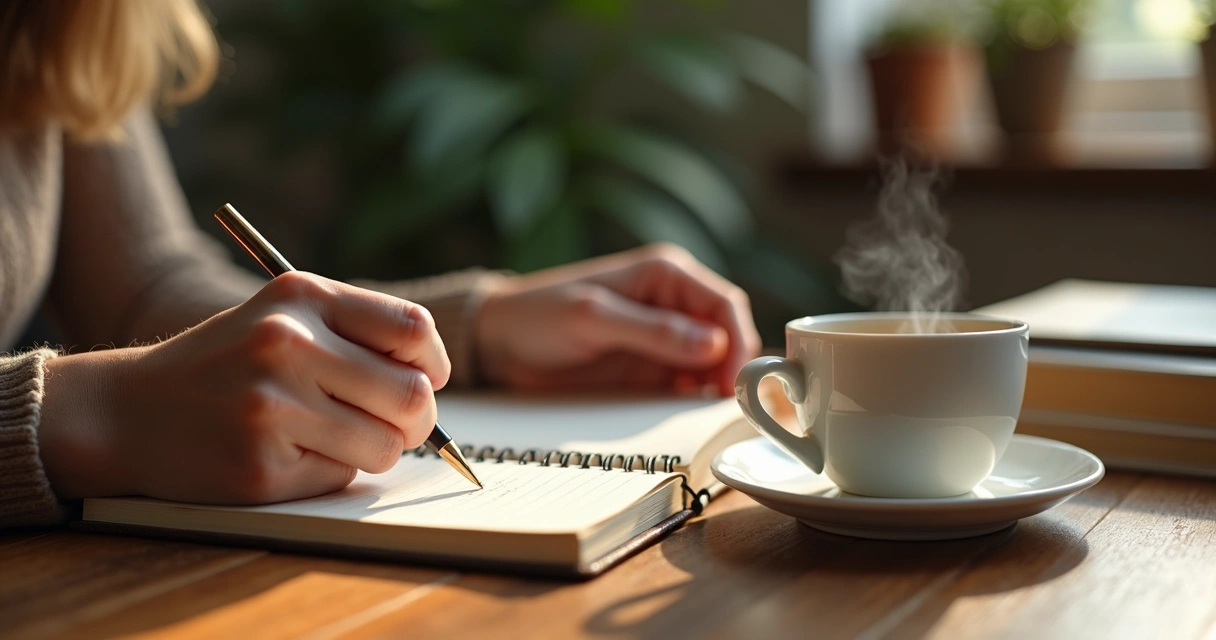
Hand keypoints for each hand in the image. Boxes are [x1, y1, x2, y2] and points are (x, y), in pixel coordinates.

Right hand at [38, 272, 448, 503]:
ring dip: (375, 450)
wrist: (128, 410)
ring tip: (334, 437)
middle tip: (394, 425)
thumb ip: (356, 333)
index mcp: (302, 297)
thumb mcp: (282, 317)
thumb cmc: (226, 364)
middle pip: (412, 396)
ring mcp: (272, 407)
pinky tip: (288, 454)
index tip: (425, 378)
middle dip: (416, 420)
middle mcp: (288, 344)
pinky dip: (330, 471)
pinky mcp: (261, 467)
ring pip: (385, 445)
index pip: (413, 330)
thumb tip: (433, 382)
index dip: (433, 363)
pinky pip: (341, 476)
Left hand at [475, 244, 761, 395]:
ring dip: (717, 388)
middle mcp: (673, 303)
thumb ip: (653, 332)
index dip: (737, 342)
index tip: (730, 381)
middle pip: (728, 335)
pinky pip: (689, 383)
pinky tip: (692, 415)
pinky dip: (696, 400)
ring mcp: (665, 338)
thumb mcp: (593, 319)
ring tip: (713, 416)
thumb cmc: (539, 317)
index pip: (725, 304)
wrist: (499, 343)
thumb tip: (715, 345)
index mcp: (665, 274)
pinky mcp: (653, 367)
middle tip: (727, 405)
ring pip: (715, 363)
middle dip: (735, 368)